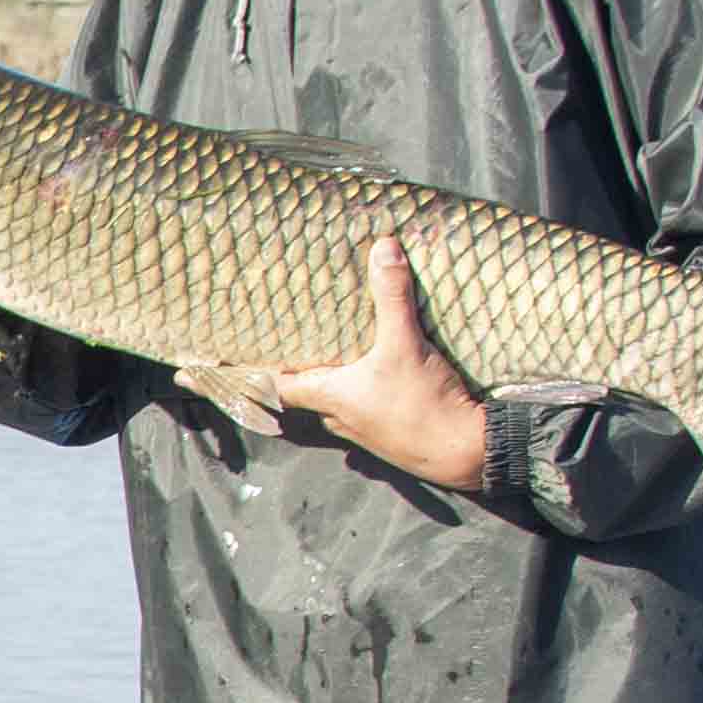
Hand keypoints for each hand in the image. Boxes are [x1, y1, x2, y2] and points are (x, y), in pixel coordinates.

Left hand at [269, 239, 492, 493]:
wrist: (465, 454)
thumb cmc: (423, 405)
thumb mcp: (405, 345)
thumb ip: (392, 297)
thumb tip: (383, 247)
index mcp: (329, 397)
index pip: (277, 385)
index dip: (257, 371)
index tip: (237, 360)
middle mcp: (339, 417)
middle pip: (306, 389)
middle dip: (301, 366)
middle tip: (295, 338)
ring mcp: (364, 430)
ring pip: (337, 399)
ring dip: (335, 377)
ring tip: (336, 347)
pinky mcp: (389, 434)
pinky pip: (366, 407)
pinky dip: (365, 388)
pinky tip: (380, 370)